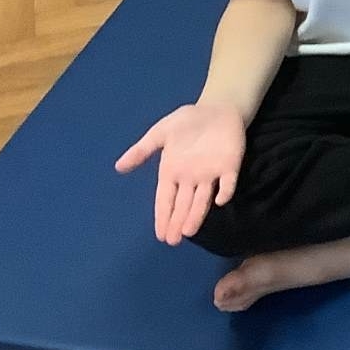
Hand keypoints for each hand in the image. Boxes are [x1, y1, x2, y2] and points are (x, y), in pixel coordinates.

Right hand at [115, 102, 245, 244]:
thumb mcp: (160, 133)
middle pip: (183, 204)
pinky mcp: (230, 166)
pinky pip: (228, 182)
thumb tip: (118, 167)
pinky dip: (224, 191)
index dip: (163, 216)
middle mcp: (191, 178)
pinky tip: (218, 201)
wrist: (216, 108)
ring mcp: (211, 174)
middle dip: (177, 222)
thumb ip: (142, 150)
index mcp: (173, 172)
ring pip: (202, 199)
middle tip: (173, 241)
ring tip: (189, 232)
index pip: (166, 199)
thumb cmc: (187, 123)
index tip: (160, 235)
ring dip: (196, 215)